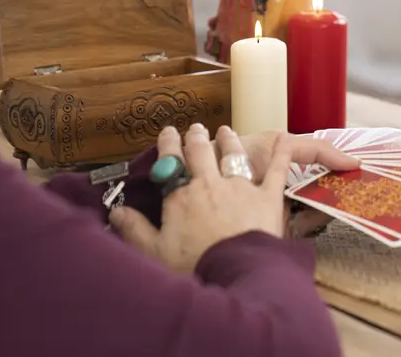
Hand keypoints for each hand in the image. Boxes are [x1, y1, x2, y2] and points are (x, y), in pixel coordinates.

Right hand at [110, 124, 353, 271]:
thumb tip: (115, 212)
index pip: (171, 165)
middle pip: (201, 153)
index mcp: (181, 197)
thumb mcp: (154, 252)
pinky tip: (284, 137)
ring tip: (226, 131)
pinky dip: (282, 152)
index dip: (168, 146)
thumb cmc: (194, 266)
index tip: (167, 133)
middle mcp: (210, 185)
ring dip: (229, 141)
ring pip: (234, 155)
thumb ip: (135, 229)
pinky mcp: (267, 196)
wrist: (235, 272)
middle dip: (196, 138)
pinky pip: (277, 169)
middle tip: (195, 128)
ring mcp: (240, 187)